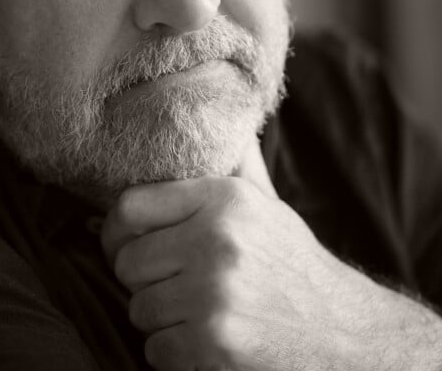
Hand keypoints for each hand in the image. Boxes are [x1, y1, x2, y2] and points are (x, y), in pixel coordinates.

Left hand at [102, 138, 441, 370]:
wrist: (343, 330)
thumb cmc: (291, 263)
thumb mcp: (265, 203)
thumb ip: (233, 163)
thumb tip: (218, 112)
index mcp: (223, 198)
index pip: (129, 206)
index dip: (116, 229)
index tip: (124, 242)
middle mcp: (217, 239)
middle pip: (127, 261)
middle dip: (140, 278)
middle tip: (167, 282)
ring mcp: (214, 293)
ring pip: (138, 308)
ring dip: (158, 317)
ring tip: (192, 310)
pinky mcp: (215, 341)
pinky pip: (155, 349)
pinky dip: (172, 352)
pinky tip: (203, 339)